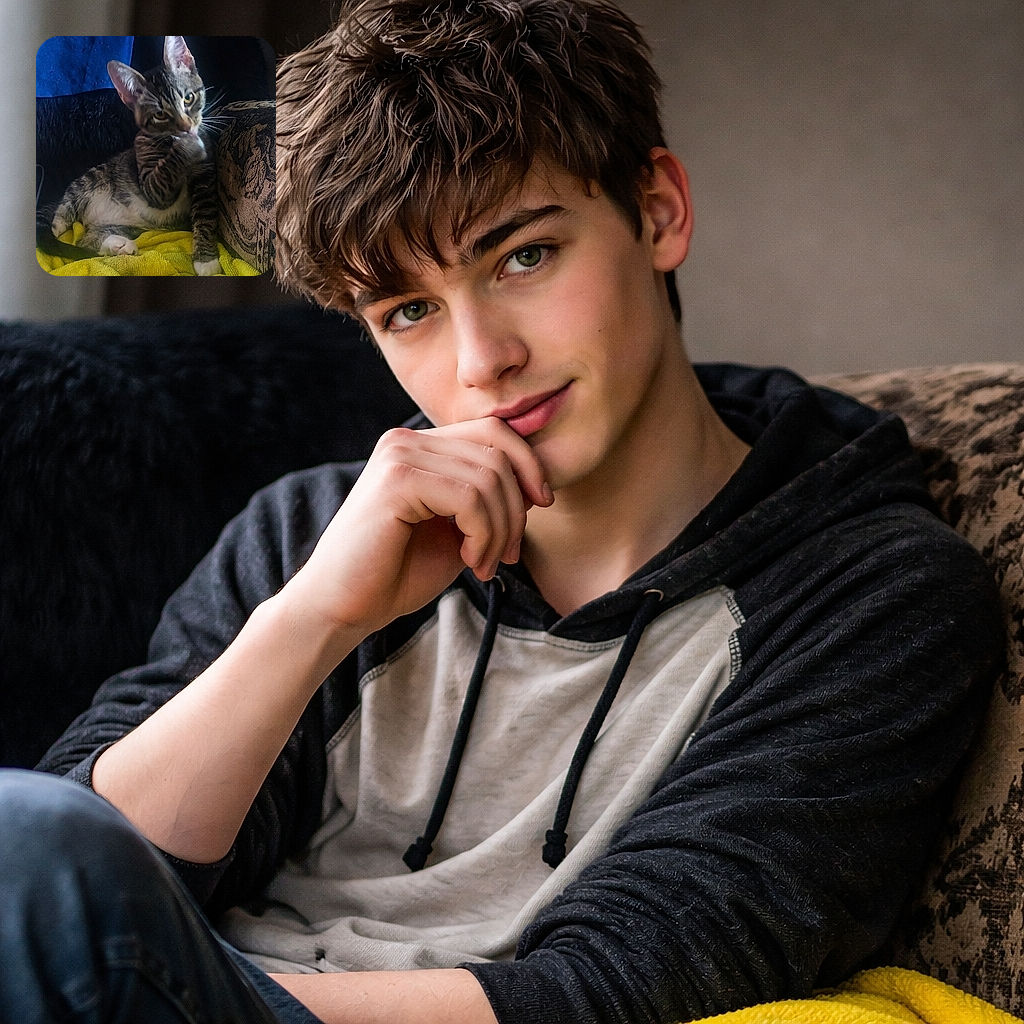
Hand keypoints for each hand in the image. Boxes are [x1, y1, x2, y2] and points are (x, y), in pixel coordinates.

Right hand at [283, 417, 552, 640]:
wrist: (344, 607)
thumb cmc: (398, 573)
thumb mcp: (458, 529)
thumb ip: (488, 500)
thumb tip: (536, 484)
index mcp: (421, 445)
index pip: (494, 431)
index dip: (528, 466)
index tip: (540, 507)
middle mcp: (408, 439)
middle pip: (497, 452)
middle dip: (516, 509)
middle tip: (508, 555)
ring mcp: (399, 454)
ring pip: (489, 478)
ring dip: (500, 530)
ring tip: (485, 564)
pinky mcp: (396, 479)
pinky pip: (469, 498)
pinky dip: (484, 535)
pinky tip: (470, 560)